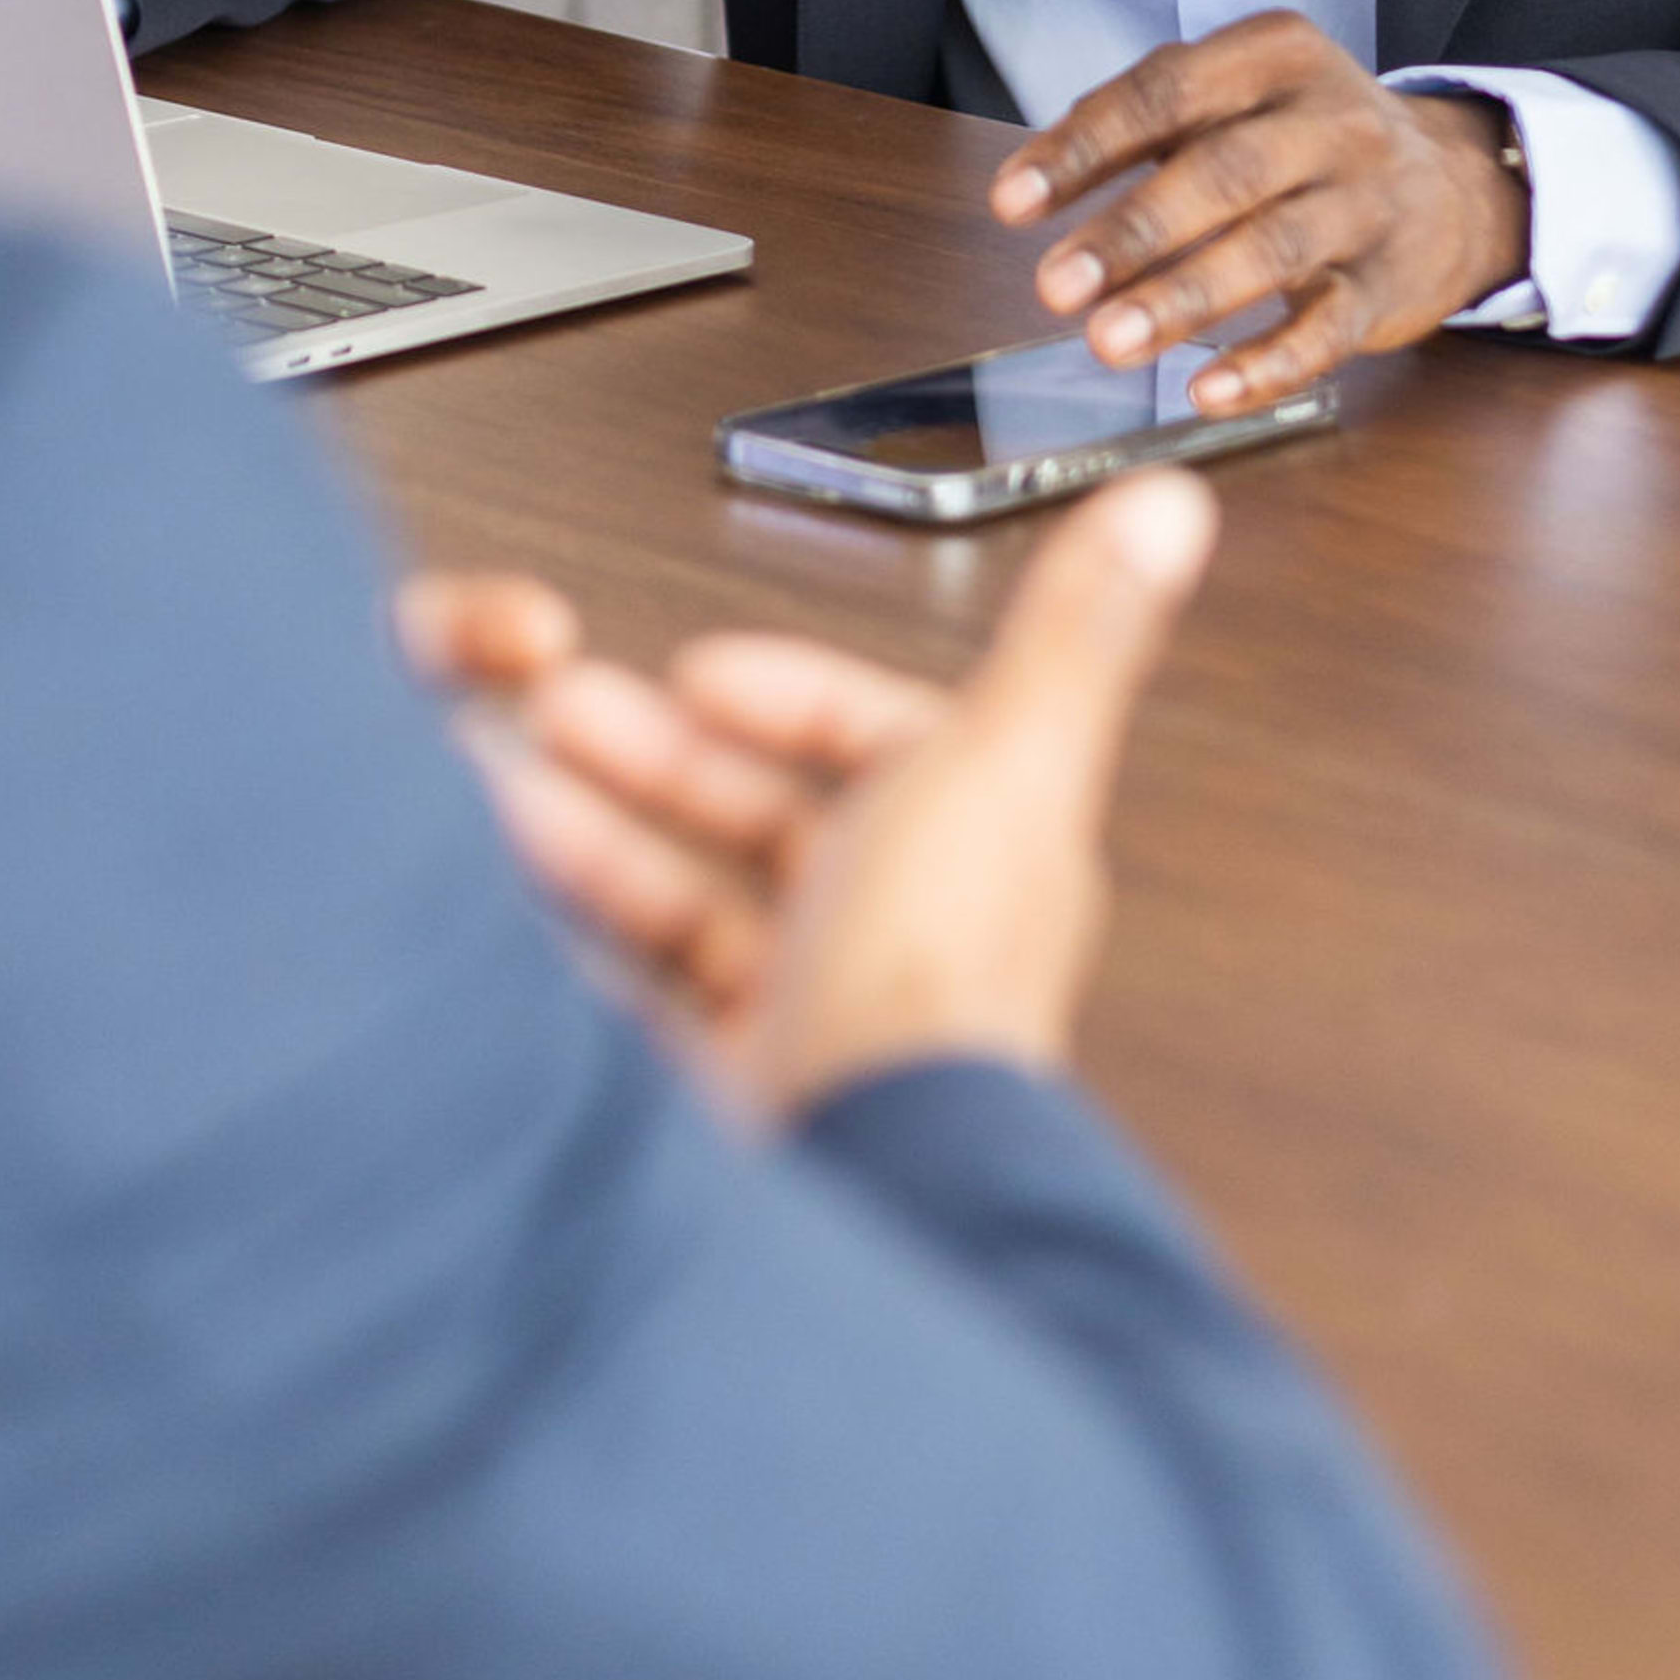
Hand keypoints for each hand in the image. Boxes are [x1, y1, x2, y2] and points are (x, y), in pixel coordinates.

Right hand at [402, 490, 1212, 1117]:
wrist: (864, 1169)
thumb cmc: (939, 978)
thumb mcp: (1005, 758)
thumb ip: (1070, 632)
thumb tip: (1167, 510)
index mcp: (974, 846)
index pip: (877, 746)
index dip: (785, 694)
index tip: (697, 668)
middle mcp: (896, 931)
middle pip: (764, 820)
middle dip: (655, 755)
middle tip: (566, 709)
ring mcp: (813, 1015)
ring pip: (688, 903)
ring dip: (599, 834)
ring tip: (512, 788)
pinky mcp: (738, 1088)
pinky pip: (639, 994)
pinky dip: (577, 938)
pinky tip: (522, 900)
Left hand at [990, 13, 1526, 416]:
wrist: (1456, 184)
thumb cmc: (1305, 140)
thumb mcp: (1239, 96)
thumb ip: (1146, 121)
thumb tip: (1037, 178)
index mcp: (1276, 55)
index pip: (1167, 91)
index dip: (1085, 147)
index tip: (1013, 202)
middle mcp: (1331, 121)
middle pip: (1224, 172)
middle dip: (1132, 232)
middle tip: (1055, 286)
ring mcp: (1368, 204)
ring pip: (1274, 250)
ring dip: (1184, 298)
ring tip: (1108, 341)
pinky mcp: (1392, 285)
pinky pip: (1329, 329)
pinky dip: (1267, 365)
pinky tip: (1208, 392)